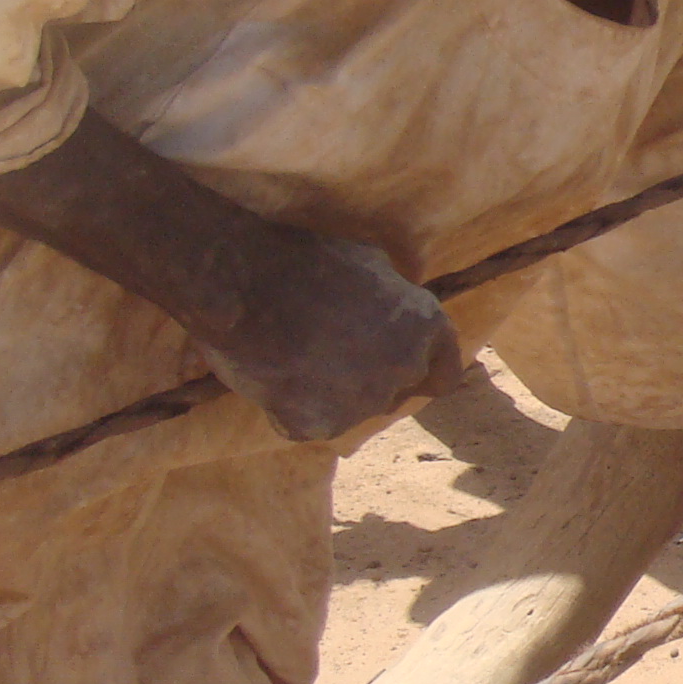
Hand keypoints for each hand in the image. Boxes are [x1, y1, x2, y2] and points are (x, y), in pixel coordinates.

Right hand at [197, 231, 460, 441]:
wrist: (242, 278)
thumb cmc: (301, 259)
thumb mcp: (370, 263)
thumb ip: (395, 299)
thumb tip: (398, 307)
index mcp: (426, 326)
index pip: (441, 375)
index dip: (415, 374)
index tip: (389, 369)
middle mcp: (405, 367)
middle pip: (392, 395)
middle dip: (364, 382)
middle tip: (321, 354)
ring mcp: (364, 401)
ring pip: (348, 412)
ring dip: (324, 395)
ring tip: (289, 354)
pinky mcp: (319, 424)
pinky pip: (303, 424)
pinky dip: (285, 409)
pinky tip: (268, 373)